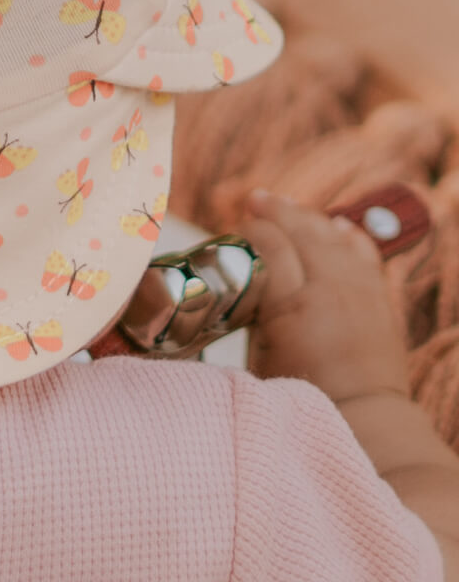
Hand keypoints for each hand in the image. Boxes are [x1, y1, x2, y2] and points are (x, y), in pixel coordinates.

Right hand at [231, 189, 410, 405]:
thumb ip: (252, 308)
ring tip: (286, 206)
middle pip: (302, 231)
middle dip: (276, 211)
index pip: (270, 245)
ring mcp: (360, 290)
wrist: (365, 418)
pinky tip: (333, 224)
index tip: (238, 228)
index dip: (252, 229)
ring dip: (308, 216)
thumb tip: (242, 276)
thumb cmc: (303, 393)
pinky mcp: (380, 296)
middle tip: (255, 200)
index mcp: (292, 306)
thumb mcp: (259, 352)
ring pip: (332, 234)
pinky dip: (346, 233)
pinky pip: (364, 249)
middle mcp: (330, 290)